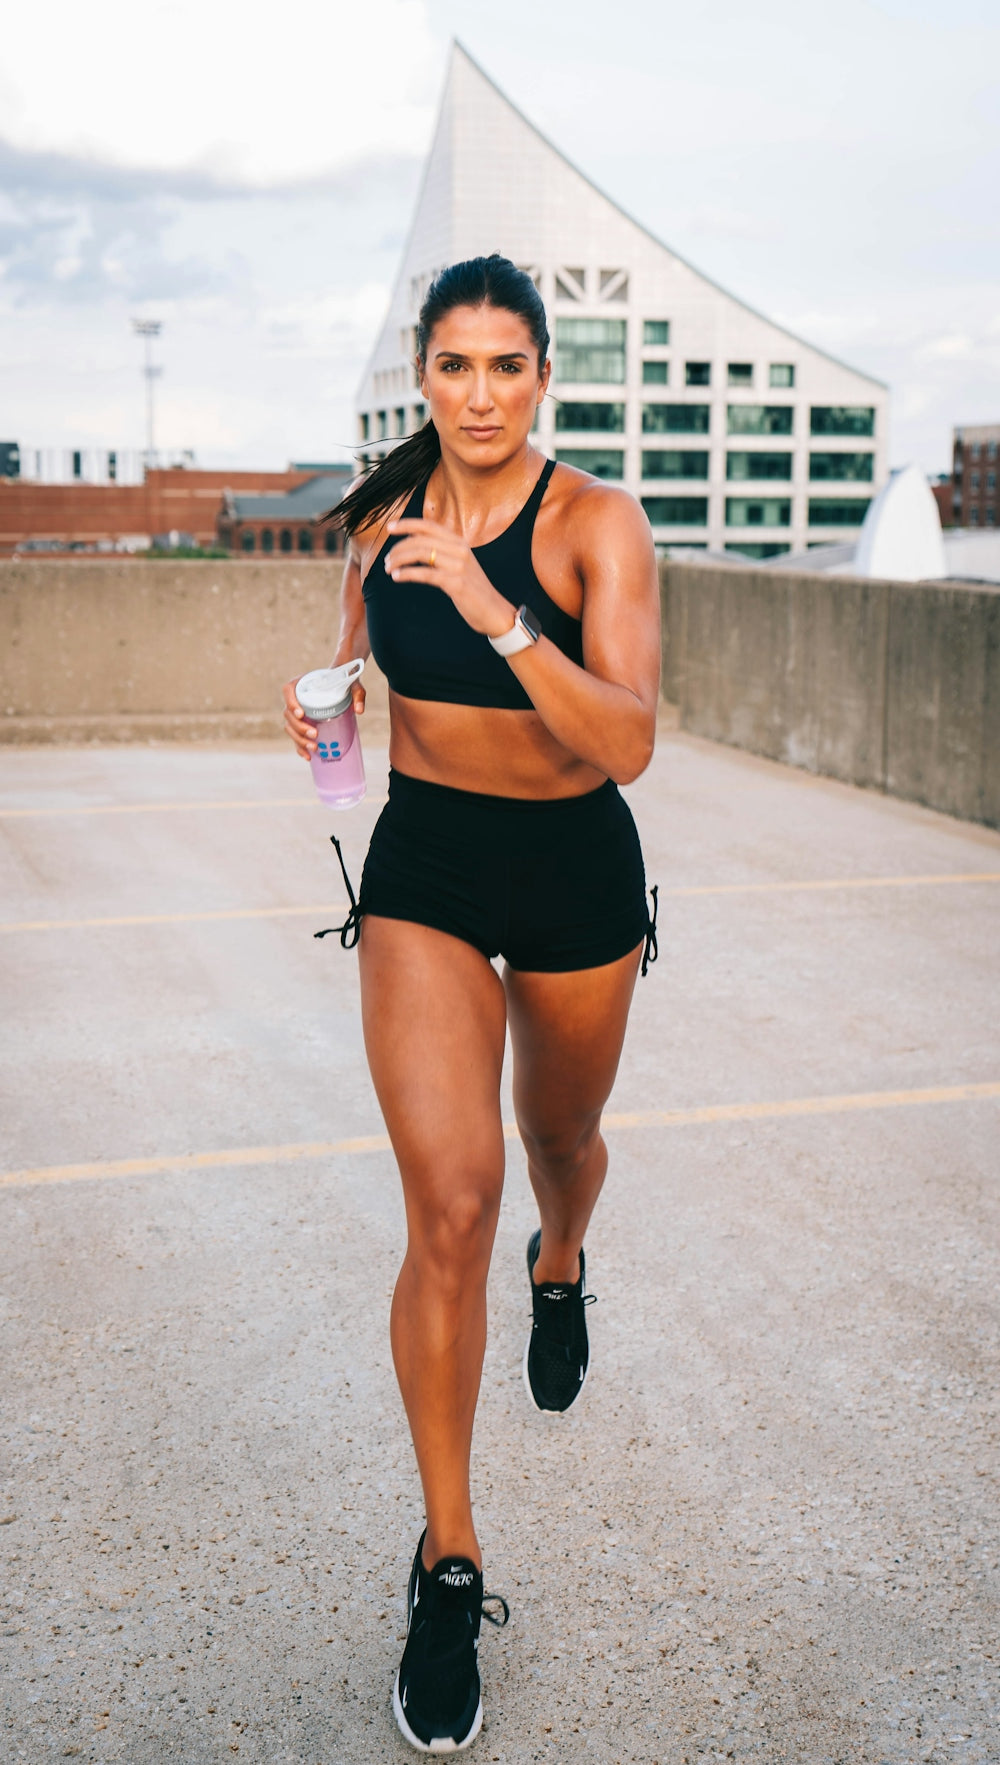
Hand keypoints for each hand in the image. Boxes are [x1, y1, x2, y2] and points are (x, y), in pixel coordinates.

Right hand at [281, 673, 365, 758]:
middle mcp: (296, 698)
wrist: (341, 685)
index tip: (301, 714)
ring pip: (290, 727)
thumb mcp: (352, 684)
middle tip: (315, 734)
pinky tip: (308, 756)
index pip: (288, 691)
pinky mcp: (302, 724)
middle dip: (299, 727)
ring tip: (314, 747)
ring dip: (299, 740)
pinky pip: (295, 737)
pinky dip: (300, 747)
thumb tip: (359, 710)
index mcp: (302, 684)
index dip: (291, 703)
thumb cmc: (344, 682)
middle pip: (288, 714)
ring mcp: (297, 712)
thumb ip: (357, 693)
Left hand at [384, 517, 514, 638]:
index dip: (407, 524)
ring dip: (399, 560)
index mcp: (459, 542)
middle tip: (386, 560)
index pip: (429, 525)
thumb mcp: (460, 564)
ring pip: (420, 554)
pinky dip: (406, 574)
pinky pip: (425, 574)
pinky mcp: (456, 583)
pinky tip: (396, 577)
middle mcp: (460, 550)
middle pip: (420, 540)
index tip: (390, 527)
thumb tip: (414, 546)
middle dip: (398, 549)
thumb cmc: (473, 589)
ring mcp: (459, 566)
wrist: (494, 611)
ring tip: (388, 569)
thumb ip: (442, 552)